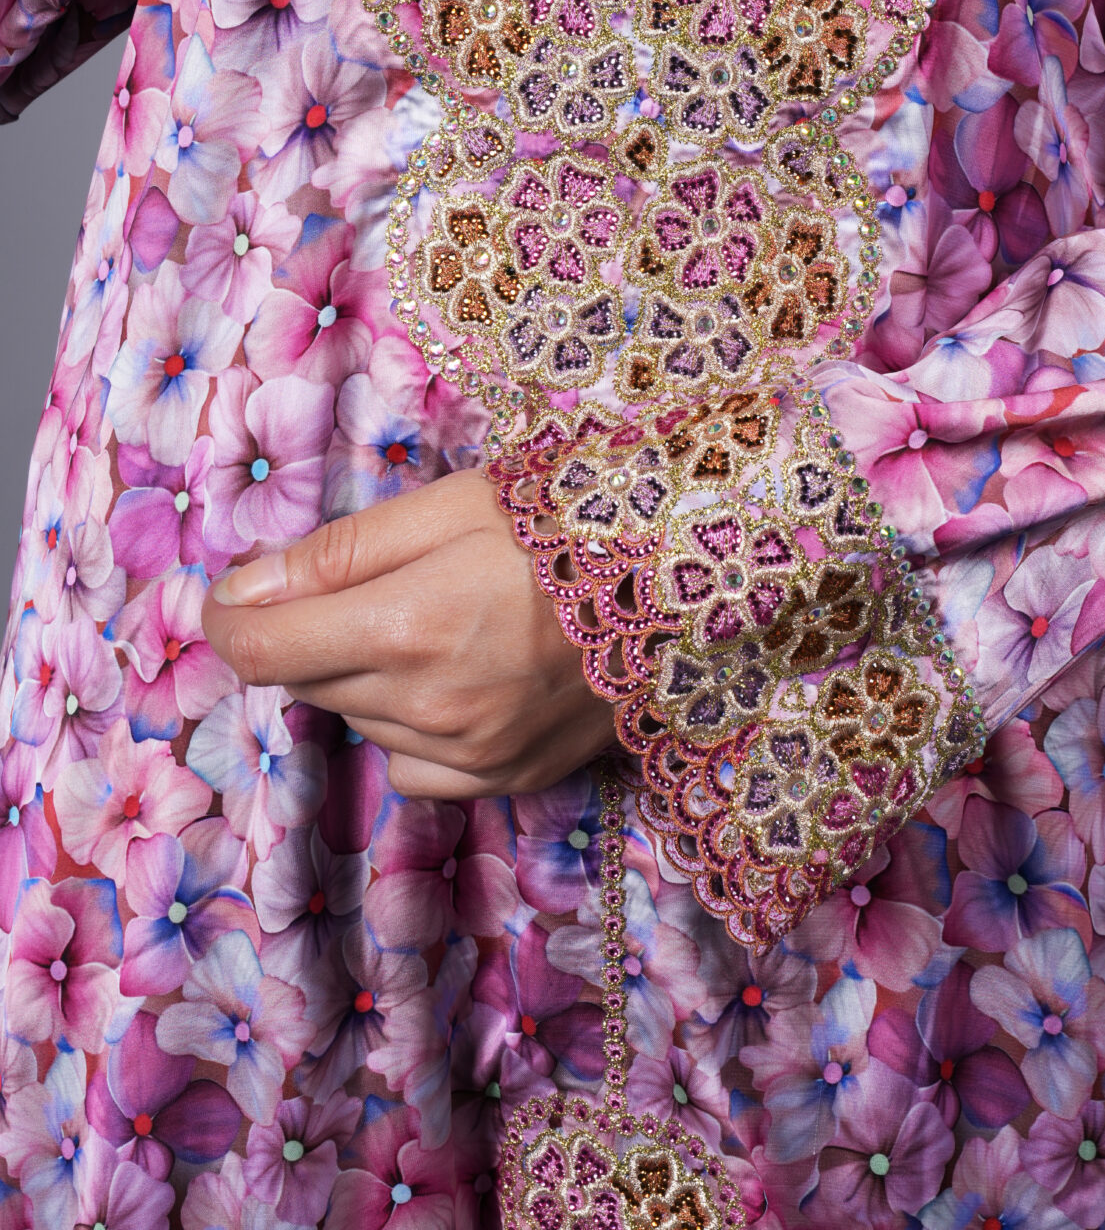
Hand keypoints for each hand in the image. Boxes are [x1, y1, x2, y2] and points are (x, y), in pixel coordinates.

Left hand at [201, 471, 618, 797]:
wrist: (690, 585)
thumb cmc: (570, 526)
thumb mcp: (451, 506)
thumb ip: (340, 552)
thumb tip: (243, 588)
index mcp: (408, 627)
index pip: (263, 651)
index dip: (232, 620)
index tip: (238, 597)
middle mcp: (429, 707)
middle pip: (309, 682)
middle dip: (315, 634)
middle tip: (378, 584)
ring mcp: (470, 755)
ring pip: (362, 722)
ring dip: (369, 678)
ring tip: (440, 622)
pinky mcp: (506, 780)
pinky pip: (414, 770)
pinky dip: (413, 729)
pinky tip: (461, 680)